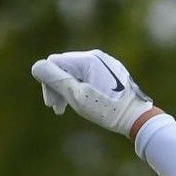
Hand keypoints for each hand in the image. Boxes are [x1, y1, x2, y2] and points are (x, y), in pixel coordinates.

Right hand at [31, 50, 152, 135]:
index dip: (48, 83)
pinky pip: (89, 76)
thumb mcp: (77, 96)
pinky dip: (82, 88)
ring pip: (77, 72)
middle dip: (58, 87)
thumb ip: (56, 80)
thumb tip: (37, 67)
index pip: (54, 63)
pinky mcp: (112, 73)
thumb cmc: (107, 109)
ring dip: (68, 88)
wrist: (138, 117)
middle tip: (57, 109)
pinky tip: (83, 101)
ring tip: (66, 107)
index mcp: (88, 59)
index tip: (51, 104)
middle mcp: (97, 57)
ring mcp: (106, 64)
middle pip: (65, 67)